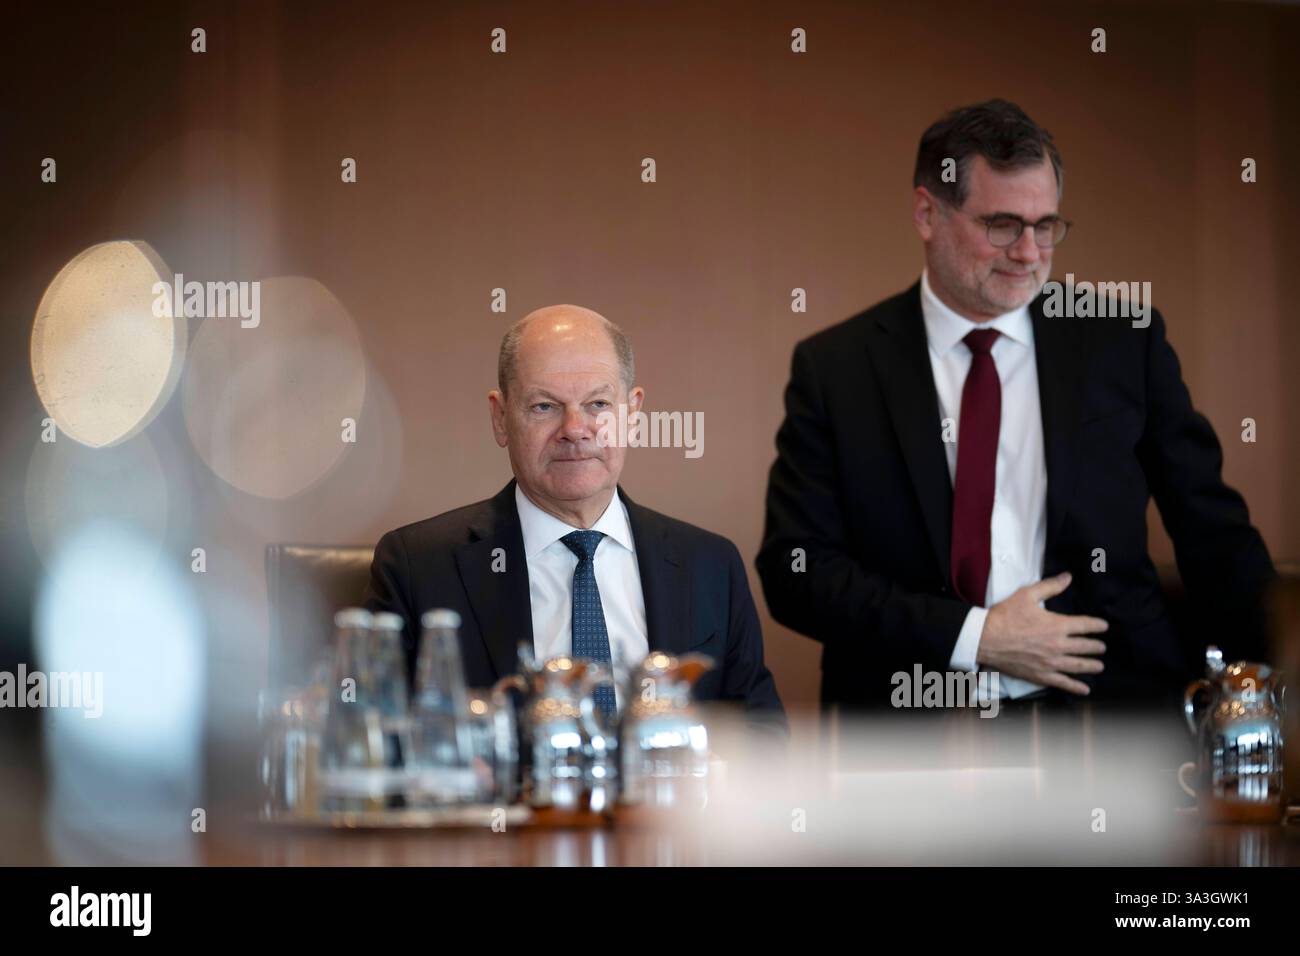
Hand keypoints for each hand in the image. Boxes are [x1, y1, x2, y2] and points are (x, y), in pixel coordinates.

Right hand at [976, 572, 1107, 694]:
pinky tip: (1085, 689)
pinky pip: (1063, 683)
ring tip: (1099, 666)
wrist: (986, 639)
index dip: (1097, 625)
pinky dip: (1076, 687)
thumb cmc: (1005, 616)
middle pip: (1086, 647)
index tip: (1104, 626)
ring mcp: (1051, 662)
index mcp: (1058, 625)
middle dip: (1097, 647)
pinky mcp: (1041, 675)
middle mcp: (1058, 645)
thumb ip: (1050, 586)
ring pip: (1079, 666)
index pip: (1086, 625)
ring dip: (1092, 666)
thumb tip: (1067, 577)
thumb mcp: (1026, 595)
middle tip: (1102, 647)